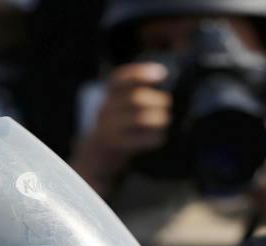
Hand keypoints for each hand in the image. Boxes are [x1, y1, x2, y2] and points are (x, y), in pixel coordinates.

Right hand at [71, 63, 171, 195]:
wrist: (97, 152)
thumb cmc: (118, 125)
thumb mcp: (120, 105)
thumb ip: (136, 93)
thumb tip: (165, 84)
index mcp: (110, 95)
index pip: (121, 78)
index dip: (141, 73)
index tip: (162, 74)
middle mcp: (107, 108)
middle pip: (135, 99)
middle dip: (157, 100)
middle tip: (167, 104)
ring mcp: (109, 128)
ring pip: (139, 119)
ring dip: (158, 118)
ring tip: (165, 120)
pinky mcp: (115, 145)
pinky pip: (139, 140)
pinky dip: (154, 138)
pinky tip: (160, 137)